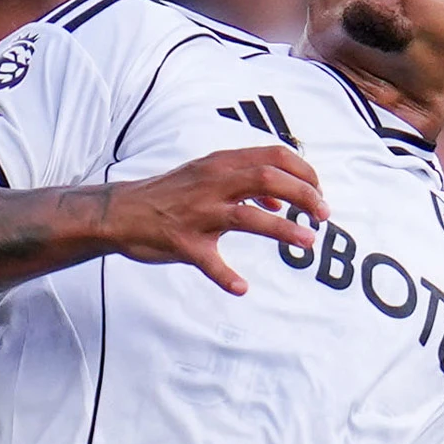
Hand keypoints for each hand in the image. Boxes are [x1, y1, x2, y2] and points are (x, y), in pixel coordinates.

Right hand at [101, 145, 329, 295]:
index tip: (319, 192)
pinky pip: (210, 262)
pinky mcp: (184, 242)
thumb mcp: (206, 176)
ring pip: (249, 218)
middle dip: (304, 195)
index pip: (274, 156)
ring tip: (308, 241)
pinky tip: (241, 288)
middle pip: (269, 178)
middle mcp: (212, 184)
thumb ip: (243, 183)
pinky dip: (227, 277)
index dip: (304, 172)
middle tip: (323, 214)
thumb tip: (280, 201)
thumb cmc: (169, 194)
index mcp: (221, 164)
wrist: (120, 212)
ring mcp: (198, 213)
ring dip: (284, 231)